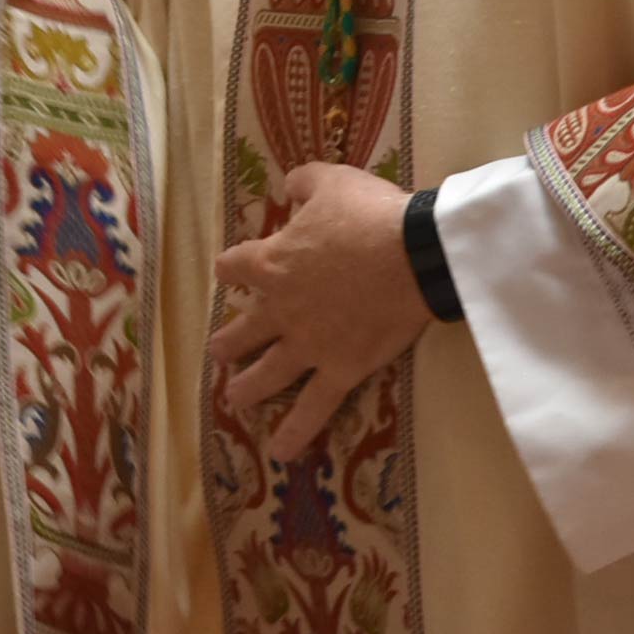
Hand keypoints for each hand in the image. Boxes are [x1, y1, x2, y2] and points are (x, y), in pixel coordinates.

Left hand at [208, 163, 432, 459]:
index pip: (233, 267)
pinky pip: (312, 409)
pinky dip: (294, 432)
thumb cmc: (370, 214)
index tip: (233, 271)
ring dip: (246, 388)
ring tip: (234, 399)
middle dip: (229, 342)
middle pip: (241, 330)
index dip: (231, 268)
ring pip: (265, 374)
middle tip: (220, 350)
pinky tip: (279, 453)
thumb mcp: (331, 180)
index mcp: (272, 262)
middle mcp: (280, 309)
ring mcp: (308, 345)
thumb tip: (288, 188)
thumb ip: (302, 182)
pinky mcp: (340, 370)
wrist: (413, 255)